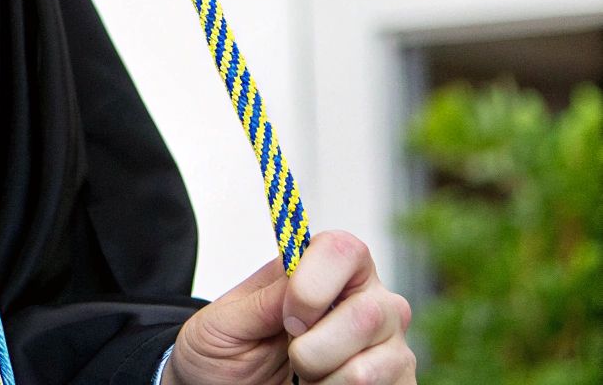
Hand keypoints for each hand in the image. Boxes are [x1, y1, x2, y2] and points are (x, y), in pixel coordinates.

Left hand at [164, 230, 414, 384]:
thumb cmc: (225, 354)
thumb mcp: (224, 324)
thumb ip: (263, 300)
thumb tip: (296, 274)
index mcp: (326, 271)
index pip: (343, 249)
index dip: (313, 285)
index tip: (287, 317)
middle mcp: (368, 301)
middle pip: (369, 312)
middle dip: (314, 347)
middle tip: (291, 355)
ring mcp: (389, 346)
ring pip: (369, 366)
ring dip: (322, 378)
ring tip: (306, 376)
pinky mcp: (396, 383)